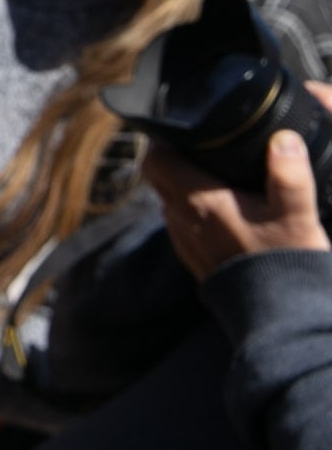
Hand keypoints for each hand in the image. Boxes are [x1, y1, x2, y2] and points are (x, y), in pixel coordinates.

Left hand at [150, 86, 331, 276]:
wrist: (281, 317)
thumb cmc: (285, 262)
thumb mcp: (295, 213)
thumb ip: (289, 173)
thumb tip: (283, 139)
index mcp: (196, 201)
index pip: (154, 159)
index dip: (163, 141)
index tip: (183, 133)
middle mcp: (181, 220)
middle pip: (159, 178)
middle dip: (174, 160)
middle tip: (201, 150)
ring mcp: (185, 242)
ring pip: (170, 202)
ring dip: (184, 188)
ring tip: (215, 178)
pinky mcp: (196, 261)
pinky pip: (183, 227)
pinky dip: (194, 214)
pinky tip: (223, 213)